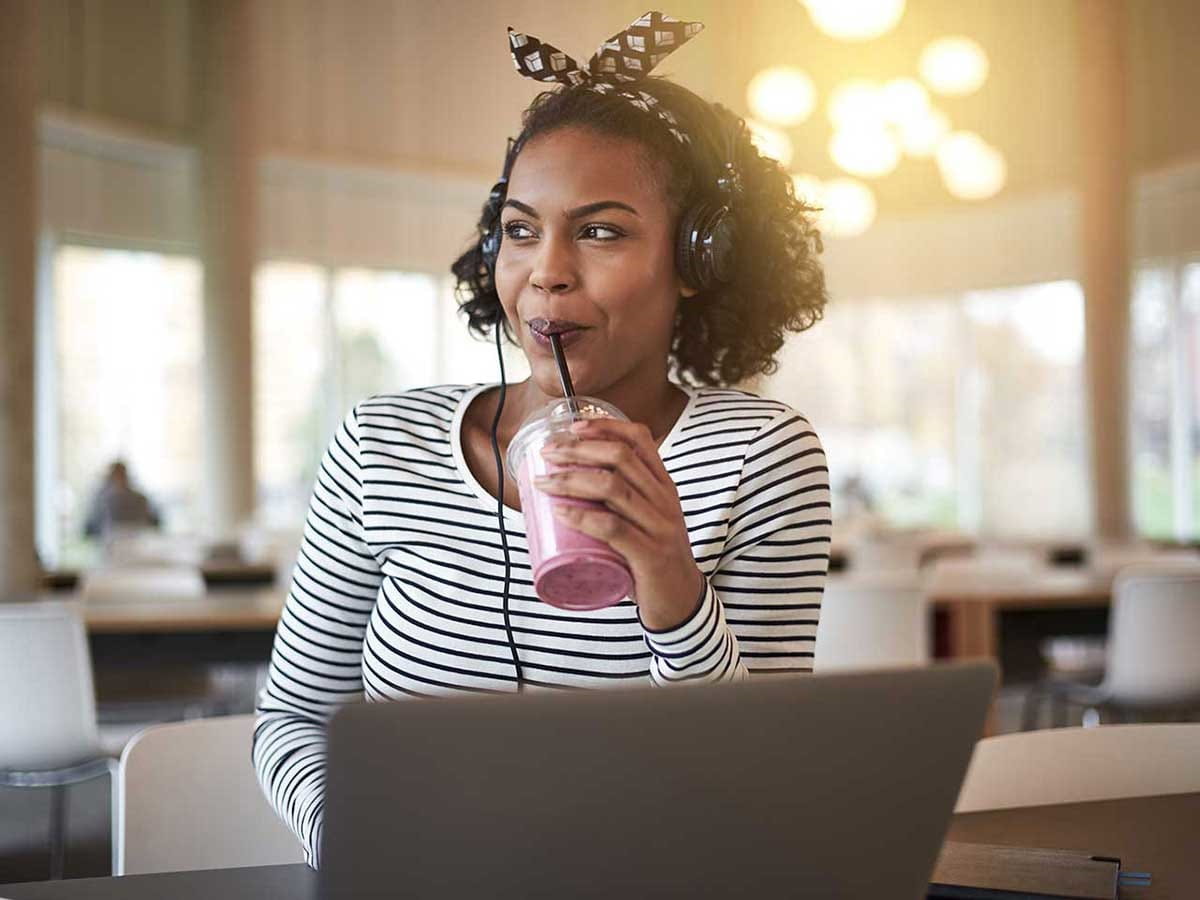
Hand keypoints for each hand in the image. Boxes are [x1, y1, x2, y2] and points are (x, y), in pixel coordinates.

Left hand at [533, 417, 704, 630]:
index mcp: (663, 486)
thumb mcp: (644, 520)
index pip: (640, 439)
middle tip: (547, 454)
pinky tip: (560, 513)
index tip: (573, 427)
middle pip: (620, 458)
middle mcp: (664, 500)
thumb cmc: (652, 559)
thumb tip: (570, 483)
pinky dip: (582, 517)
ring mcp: (659, 527)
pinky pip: (612, 528)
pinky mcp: (650, 555)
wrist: (682, 602)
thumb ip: (619, 502)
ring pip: (612, 488)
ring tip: (543, 483)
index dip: (605, 426)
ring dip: (571, 480)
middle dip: (578, 450)